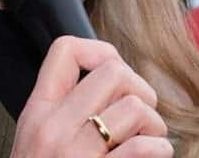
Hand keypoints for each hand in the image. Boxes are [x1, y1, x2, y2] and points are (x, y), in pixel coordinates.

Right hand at [10, 36, 171, 156]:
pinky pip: (144, 148)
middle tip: (139, 114)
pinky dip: (160, 150)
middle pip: (113, 72)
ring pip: (135, 108)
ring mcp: (75, 154)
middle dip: (139, 89)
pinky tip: (153, 156)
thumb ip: (66, 109)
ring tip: (146, 140)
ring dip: (153, 125)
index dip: (99, 51)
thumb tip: (115, 79)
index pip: (65, 50)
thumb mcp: (38, 139)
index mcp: (38, 112)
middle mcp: (53, 128)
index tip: (113, 73)